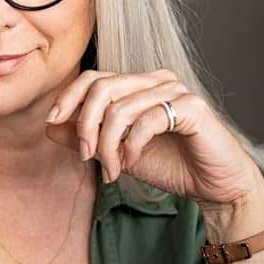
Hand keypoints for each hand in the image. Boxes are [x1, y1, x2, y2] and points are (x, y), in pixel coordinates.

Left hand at [45, 68, 263, 213]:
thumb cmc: (170, 165)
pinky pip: (147, 120)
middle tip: (86, 156)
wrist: (213, 186)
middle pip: (102, 87)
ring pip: (121, 107)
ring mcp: (176, 91)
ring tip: (113, 170)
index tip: (52, 122)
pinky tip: (131, 162)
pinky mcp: (192, 108)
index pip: (94, 77)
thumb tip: (50, 126)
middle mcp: (157, 80)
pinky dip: (132, 145)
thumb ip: (86, 138)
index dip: (68, 97)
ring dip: (109, 145)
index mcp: (138, 85)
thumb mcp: (117, 153)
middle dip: (86, 124)